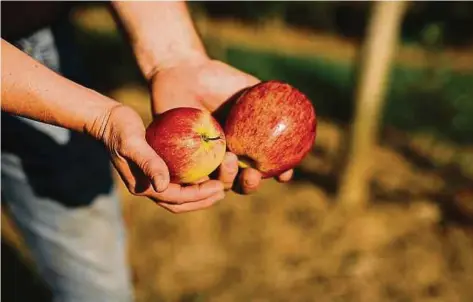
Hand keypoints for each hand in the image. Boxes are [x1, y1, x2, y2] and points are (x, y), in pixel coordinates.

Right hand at [98, 105, 224, 212]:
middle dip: (203, 199)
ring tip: (220, 183)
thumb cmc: (119, 128)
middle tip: (223, 190)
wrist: (108, 120)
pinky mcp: (158, 168)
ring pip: (182, 193)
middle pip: (182, 202)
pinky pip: (180, 178)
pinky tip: (210, 167)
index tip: (219, 187)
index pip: (177, 198)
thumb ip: (148, 163)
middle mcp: (150, 186)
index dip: (200, 196)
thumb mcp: (132, 144)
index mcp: (144, 187)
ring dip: (201, 191)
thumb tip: (162, 186)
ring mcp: (153, 179)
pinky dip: (195, 176)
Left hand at [149, 58, 292, 193]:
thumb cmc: (216, 78)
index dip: (278, 173)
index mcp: (246, 143)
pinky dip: (202, 184)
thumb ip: (271, 99)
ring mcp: (204, 160)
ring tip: (229, 159)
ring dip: (229, 179)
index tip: (284, 175)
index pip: (265, 165)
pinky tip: (209, 178)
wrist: (181, 72)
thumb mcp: (248, 87)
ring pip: (219, 183)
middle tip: (252, 174)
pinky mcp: (182, 161)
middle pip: (242, 181)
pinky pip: (192, 179)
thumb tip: (298, 109)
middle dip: (251, 184)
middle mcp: (227, 154)